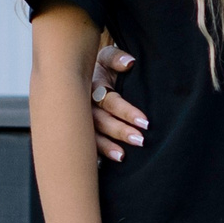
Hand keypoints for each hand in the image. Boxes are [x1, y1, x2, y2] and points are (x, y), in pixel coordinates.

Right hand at [89, 35, 146, 162]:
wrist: (79, 70)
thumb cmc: (102, 65)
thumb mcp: (107, 57)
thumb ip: (117, 58)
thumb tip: (129, 62)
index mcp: (91, 87)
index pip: (111, 102)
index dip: (126, 112)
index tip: (145, 122)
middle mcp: (83, 105)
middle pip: (100, 121)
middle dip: (119, 132)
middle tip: (139, 141)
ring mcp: (78, 120)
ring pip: (90, 135)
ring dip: (106, 147)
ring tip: (122, 157)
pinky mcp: (77, 130)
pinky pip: (83, 144)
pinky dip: (93, 154)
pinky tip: (101, 166)